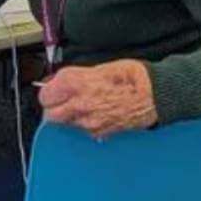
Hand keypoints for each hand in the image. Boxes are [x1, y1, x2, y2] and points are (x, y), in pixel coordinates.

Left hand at [38, 59, 157, 139]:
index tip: (54, 88)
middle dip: (54, 107)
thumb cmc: (133, 77)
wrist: (155, 95)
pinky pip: (83, 131)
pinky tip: (96, 113)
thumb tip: (62, 82)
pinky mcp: (100, 133)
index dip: (49, 90)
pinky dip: (85, 124)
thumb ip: (77, 76)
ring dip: (69, 116)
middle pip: (50, 115)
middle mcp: (78, 106)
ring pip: (65, 124)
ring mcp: (89, 122)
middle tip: (62, 100)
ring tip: (84, 105)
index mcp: (75, 83)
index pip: (45, 94)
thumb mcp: (100, 67)